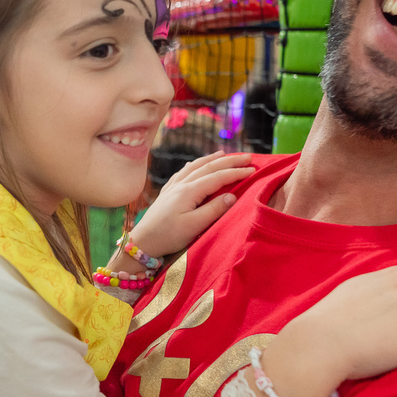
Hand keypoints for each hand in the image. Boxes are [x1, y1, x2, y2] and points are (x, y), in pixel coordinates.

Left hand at [128, 151, 254, 258]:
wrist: (143, 241)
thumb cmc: (169, 236)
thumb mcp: (195, 226)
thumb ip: (214, 210)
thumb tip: (232, 195)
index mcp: (189, 191)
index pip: (218, 177)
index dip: (236, 172)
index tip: (253, 170)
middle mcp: (181, 184)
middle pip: (208, 167)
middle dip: (229, 161)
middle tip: (247, 157)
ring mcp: (172, 186)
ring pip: (195, 166)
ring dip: (212, 159)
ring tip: (225, 155)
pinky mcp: (167, 192)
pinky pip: (184, 172)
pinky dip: (195, 165)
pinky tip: (196, 165)